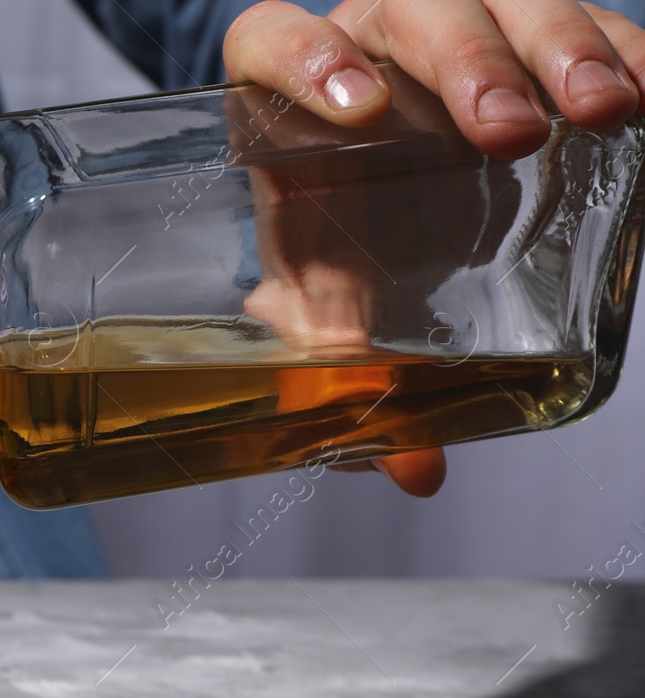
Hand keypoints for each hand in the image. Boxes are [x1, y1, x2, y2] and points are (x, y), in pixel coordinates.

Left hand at [219, 0, 642, 496]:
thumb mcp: (338, 308)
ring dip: (557, 45)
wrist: (393, 210)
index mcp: (291, 101)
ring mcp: (462, 30)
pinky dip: (628, 47)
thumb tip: (412, 470)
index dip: (302, 59)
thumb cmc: (347, 248)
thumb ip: (352, 377)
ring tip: (599, 111)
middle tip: (505, 132)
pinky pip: (594, 16)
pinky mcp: (542, 39)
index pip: (270, 42)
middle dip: (464, 59)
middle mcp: (374, 45)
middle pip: (412, 10)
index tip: (356, 110)